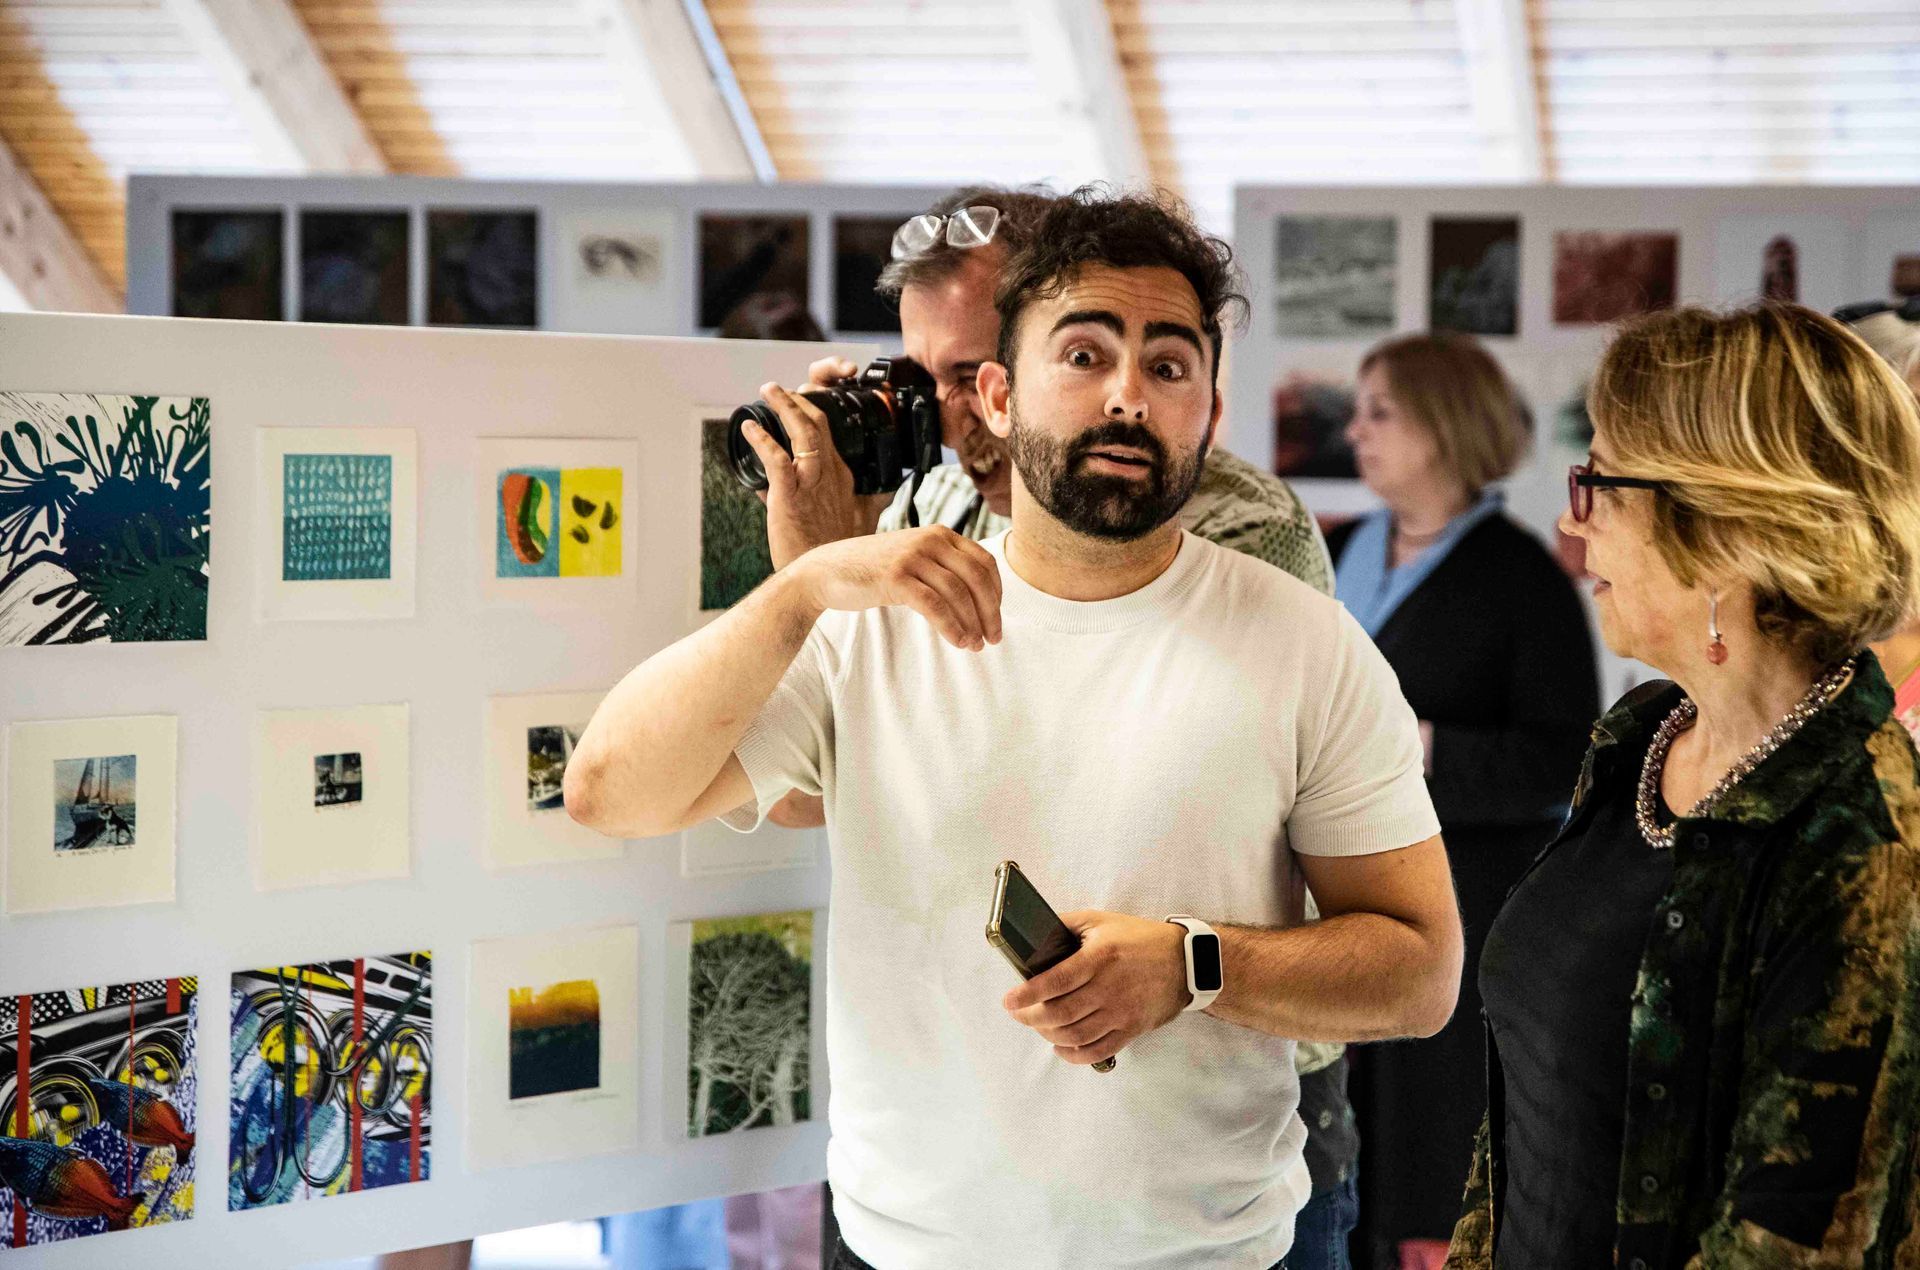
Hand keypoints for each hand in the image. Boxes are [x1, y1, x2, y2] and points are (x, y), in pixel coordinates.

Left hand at [741, 373, 894, 569]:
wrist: (825, 581)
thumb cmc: (836, 555)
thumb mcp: (856, 524)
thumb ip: (854, 503)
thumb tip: (848, 492)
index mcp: (844, 478)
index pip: (835, 433)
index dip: (819, 410)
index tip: (803, 399)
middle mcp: (831, 475)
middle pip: (820, 423)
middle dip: (801, 397)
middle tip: (779, 388)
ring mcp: (812, 484)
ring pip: (804, 433)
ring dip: (785, 407)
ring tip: (769, 390)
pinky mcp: (791, 496)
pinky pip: (777, 460)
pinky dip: (762, 440)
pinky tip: (749, 428)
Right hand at [789, 526, 1001, 650]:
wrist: (827, 572)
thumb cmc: (873, 571)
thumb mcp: (913, 560)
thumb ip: (942, 569)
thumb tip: (979, 600)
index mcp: (940, 534)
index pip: (984, 561)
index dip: (997, 593)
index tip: (995, 617)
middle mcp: (930, 540)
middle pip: (977, 577)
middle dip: (990, 611)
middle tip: (993, 638)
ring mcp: (912, 557)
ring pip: (958, 592)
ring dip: (972, 623)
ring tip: (975, 645)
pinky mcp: (895, 577)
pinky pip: (934, 605)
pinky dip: (951, 626)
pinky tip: (958, 641)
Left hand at [1002, 911, 1189, 1066]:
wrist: (1185, 961)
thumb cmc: (1139, 938)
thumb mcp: (1101, 920)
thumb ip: (1065, 925)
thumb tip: (1033, 933)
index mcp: (1100, 957)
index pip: (1055, 981)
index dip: (1027, 995)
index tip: (1008, 1001)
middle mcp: (1110, 987)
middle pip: (1061, 1013)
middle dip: (1031, 1017)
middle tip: (1017, 1013)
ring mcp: (1122, 1012)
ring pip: (1076, 1035)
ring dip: (1049, 1035)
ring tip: (1038, 1026)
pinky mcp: (1132, 1029)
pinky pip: (1098, 1051)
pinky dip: (1074, 1055)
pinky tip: (1061, 1047)